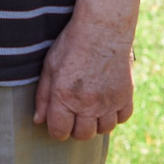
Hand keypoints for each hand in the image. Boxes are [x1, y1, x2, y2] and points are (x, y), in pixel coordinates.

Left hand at [34, 12, 135, 141]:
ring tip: (91, 109)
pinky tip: (108, 103)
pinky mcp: (126, 95)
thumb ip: (43, 96)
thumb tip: (38, 120)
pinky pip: (122, 118)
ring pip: (104, 130)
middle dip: (76, 129)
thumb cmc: (72, 45)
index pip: (60, 131)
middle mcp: (87, 104)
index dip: (57, 130)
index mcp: (64, 97)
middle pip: (83, 135)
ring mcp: (108, 101)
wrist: (103, 29)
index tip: (59, 122)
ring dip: (96, 123)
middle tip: (75, 115)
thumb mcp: (49, 66)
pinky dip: (115, 115)